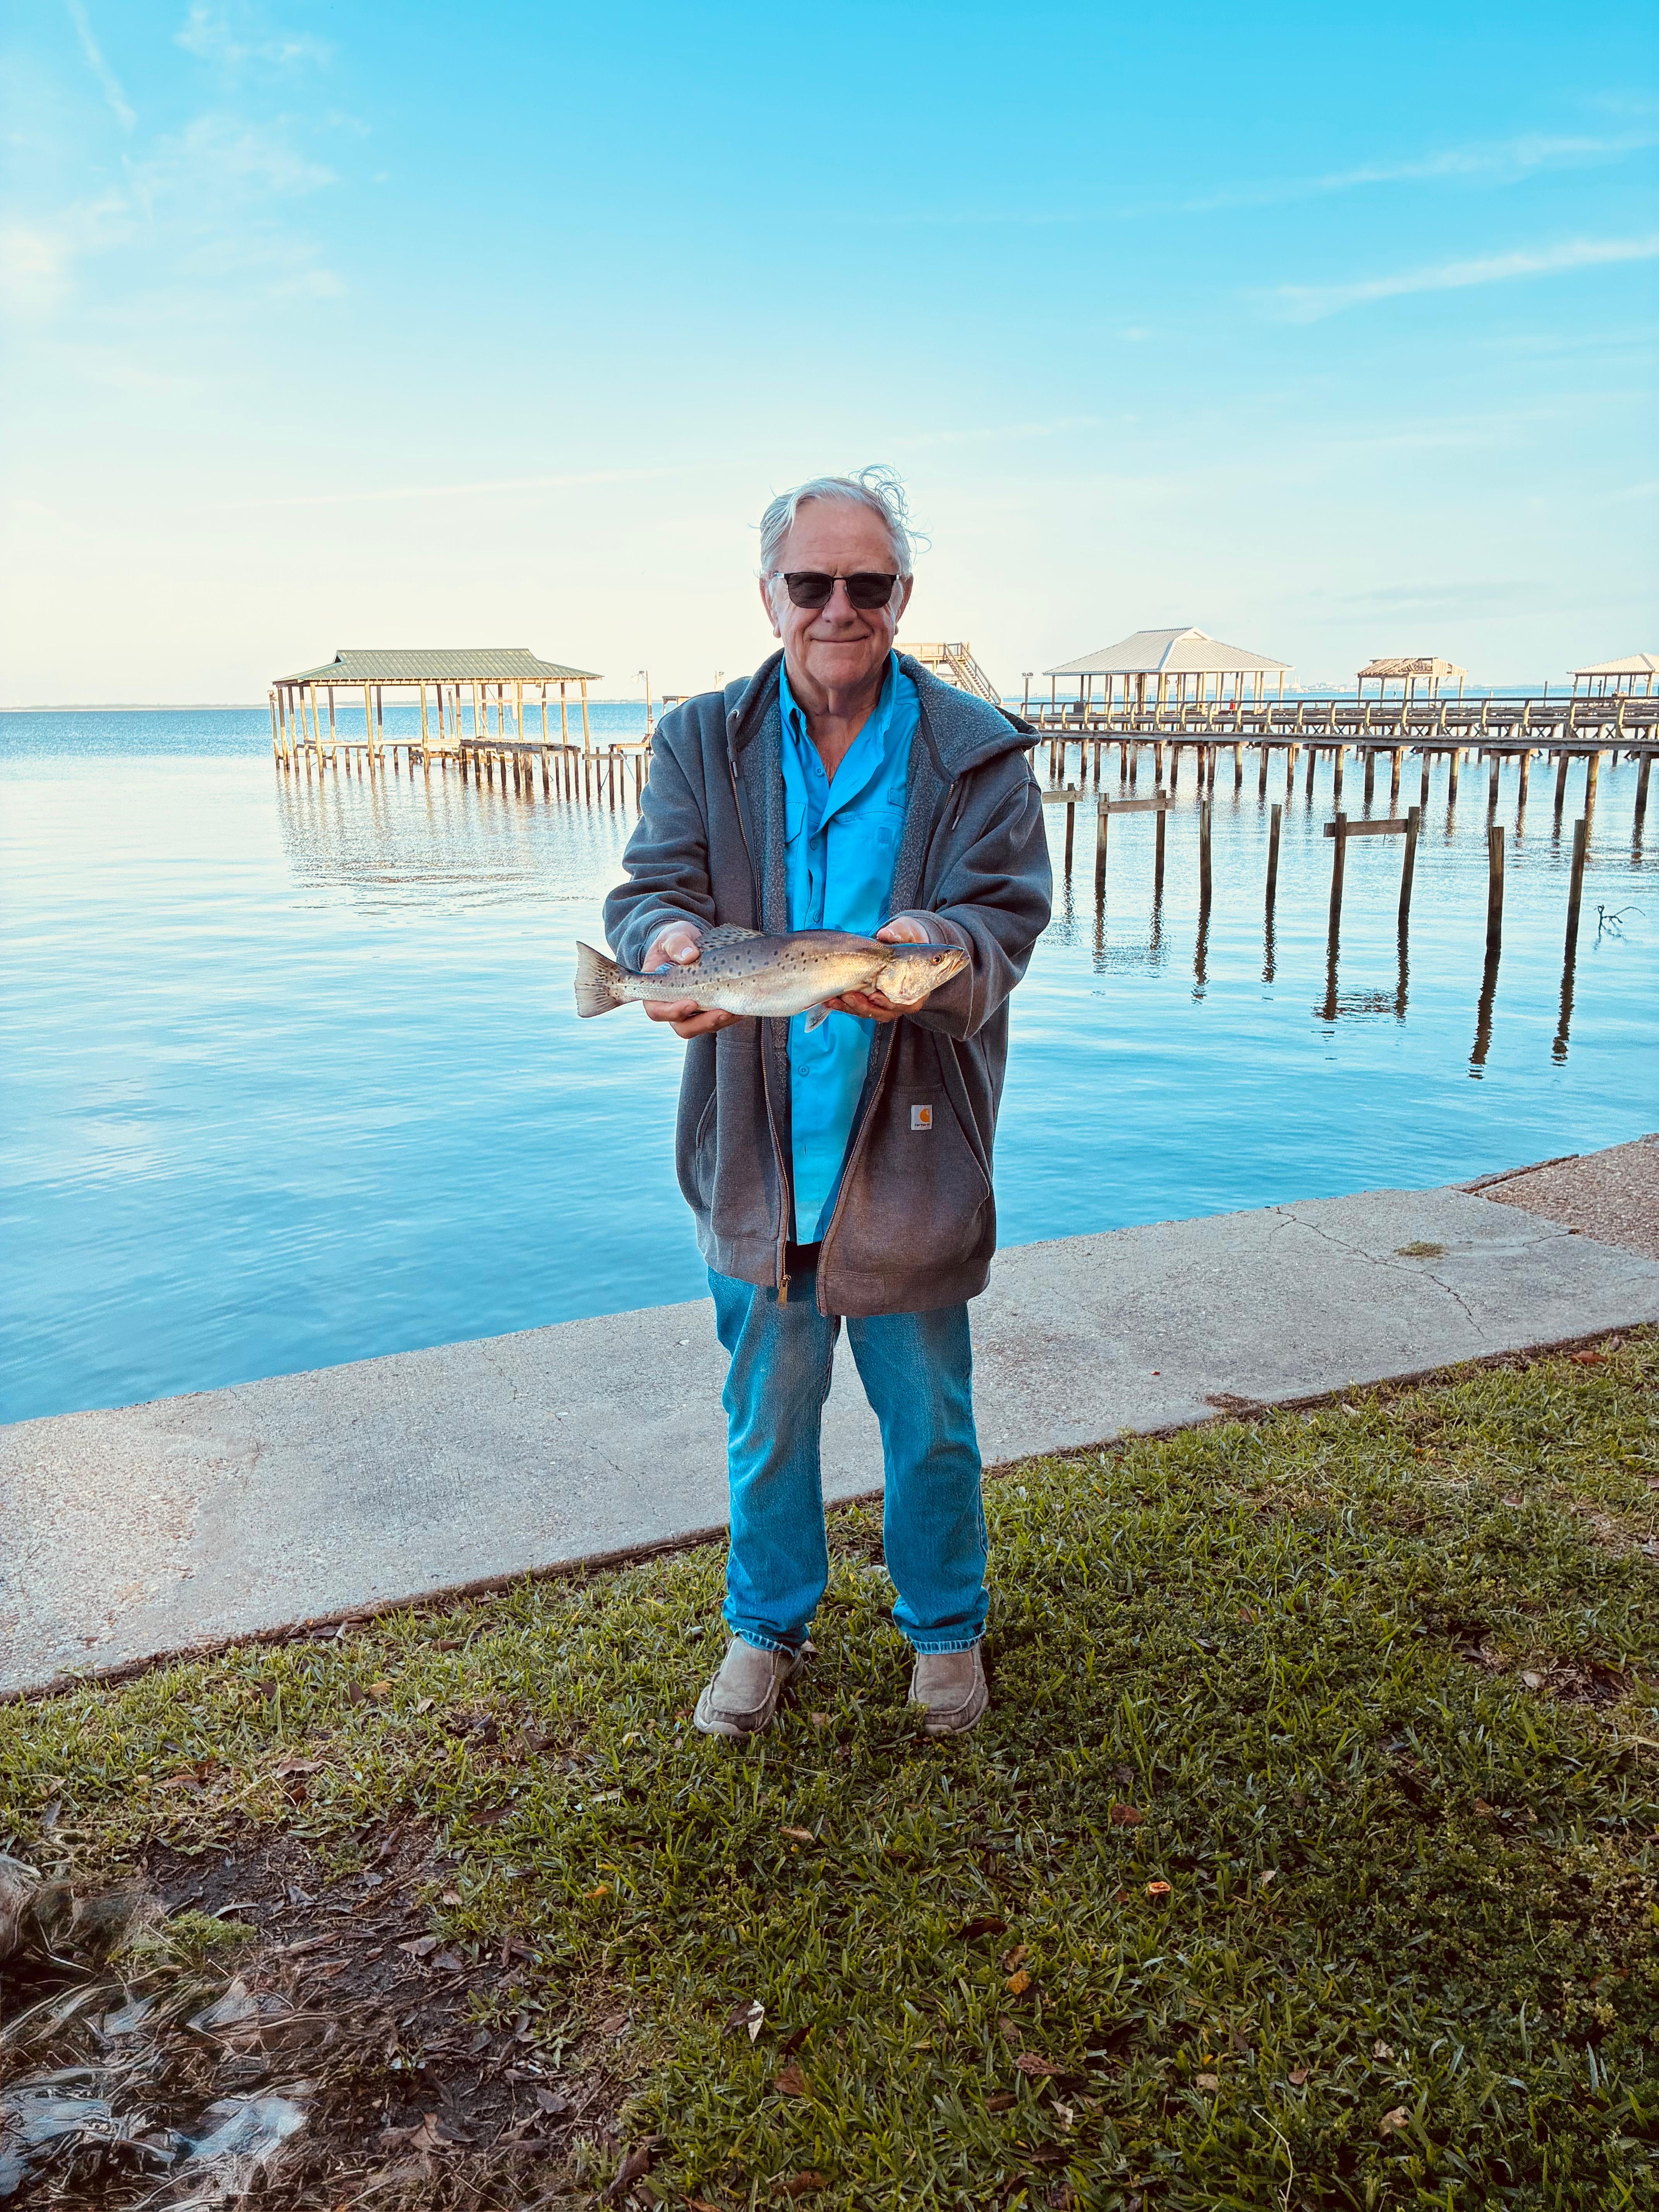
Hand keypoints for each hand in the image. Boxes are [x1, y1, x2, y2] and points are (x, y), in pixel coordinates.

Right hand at [641, 921, 740, 1038]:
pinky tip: (742, 1006)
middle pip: (683, 1027)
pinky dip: (730, 1016)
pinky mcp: (707, 1008)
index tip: (691, 1003)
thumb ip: (676, 943)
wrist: (691, 942)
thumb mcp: (673, 935)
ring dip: (720, 1022)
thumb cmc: (676, 940)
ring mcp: (691, 1010)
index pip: (657, 1010)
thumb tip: (689, 956)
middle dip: (702, 1023)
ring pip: (703, 1026)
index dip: (672, 1012)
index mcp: (656, 991)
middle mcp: (672, 1005)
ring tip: (737, 1010)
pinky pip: (717, 1019)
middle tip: (722, 1012)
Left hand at [821, 913, 934, 1023]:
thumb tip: (884, 935)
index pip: (905, 1004)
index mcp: (917, 988)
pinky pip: (857, 1007)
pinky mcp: (870, 999)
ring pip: (869, 1012)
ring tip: (836, 998)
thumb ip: (898, 933)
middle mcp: (902, 999)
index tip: (875, 997)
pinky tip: (830, 999)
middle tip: (849, 996)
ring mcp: (885, 1001)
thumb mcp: (906, 931)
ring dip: (851, 1007)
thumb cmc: (908, 936)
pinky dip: (843, 1005)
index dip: (889, 1003)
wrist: (901, 940)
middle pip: (884, 1012)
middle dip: (864, 1007)